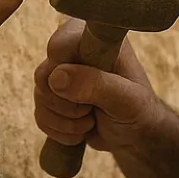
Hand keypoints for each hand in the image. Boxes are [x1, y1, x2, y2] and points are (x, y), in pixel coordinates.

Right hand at [33, 20, 178, 177]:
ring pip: (39, 97)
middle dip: (66, 102)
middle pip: (43, 74)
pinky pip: (40, 115)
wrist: (136, 137)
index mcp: (96, 40)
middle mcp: (75, 53)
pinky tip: (81, 130)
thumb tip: (56, 77)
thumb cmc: (138, 110)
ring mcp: (62, 76)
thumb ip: (96, 84)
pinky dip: (59, 129)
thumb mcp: (127, 99)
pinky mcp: (54, 98)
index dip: (66, 71)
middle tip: (91, 109)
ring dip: (65, 119)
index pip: (59, 45)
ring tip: (91, 120)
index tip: (87, 90)